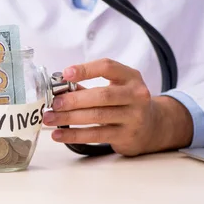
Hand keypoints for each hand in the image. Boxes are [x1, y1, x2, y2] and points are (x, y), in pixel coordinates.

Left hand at [43, 59, 192, 155]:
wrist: (153, 126)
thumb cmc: (125, 102)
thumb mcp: (115, 87)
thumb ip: (88, 86)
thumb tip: (57, 89)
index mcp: (130, 77)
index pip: (107, 67)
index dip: (85, 69)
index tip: (65, 74)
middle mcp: (136, 95)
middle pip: (102, 95)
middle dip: (74, 99)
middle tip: (53, 103)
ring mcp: (134, 116)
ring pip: (97, 116)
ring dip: (69, 118)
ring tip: (49, 118)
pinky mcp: (127, 136)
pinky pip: (96, 135)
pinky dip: (74, 135)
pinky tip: (59, 134)